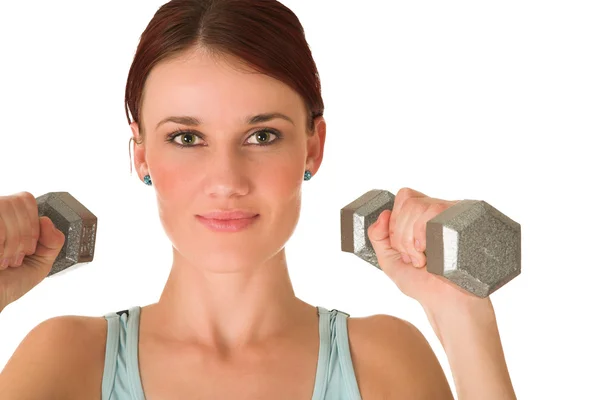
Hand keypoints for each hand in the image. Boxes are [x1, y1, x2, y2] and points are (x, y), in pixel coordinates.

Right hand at [0, 192, 64, 310]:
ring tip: (6, 261)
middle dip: (24, 235)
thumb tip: (47, 220)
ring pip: (4, 209)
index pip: (25, 200)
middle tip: (19, 256)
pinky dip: (1, 246)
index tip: (33, 246)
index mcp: (9, 220)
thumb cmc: (9, 283)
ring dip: (11, 241)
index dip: (33, 223)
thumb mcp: (41, 261)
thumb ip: (53, 241)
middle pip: (15, 204)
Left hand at [368, 187, 478, 308]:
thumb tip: (383, 214)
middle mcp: (437, 212)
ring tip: (422, 259)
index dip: (395, 221)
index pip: (404, 197)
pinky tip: (429, 253)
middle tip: (412, 257)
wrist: (446, 300)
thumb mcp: (388, 259)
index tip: (400, 247)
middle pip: (407, 202)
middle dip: (401, 235)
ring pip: (418, 206)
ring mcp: (450, 215)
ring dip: (411, 239)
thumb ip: (377, 236)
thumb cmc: (421, 283)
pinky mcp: (460, 221)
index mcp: (421, 217)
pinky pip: (434, 212)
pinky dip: (422, 235)